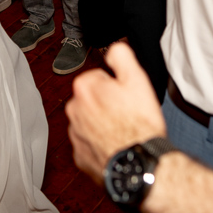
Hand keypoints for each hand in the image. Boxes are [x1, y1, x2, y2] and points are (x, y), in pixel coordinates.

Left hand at [67, 42, 166, 178]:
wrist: (139, 165)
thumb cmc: (139, 124)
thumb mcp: (137, 80)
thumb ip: (122, 56)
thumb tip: (113, 48)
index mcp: (84, 88)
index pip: (99, 78)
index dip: (116, 86)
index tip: (126, 97)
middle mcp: (73, 110)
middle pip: (92, 100)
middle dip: (106, 104)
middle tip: (128, 114)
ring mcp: (75, 135)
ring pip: (89, 122)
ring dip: (102, 125)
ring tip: (123, 132)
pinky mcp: (79, 156)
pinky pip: (89, 145)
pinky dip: (99, 145)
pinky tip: (116, 147)